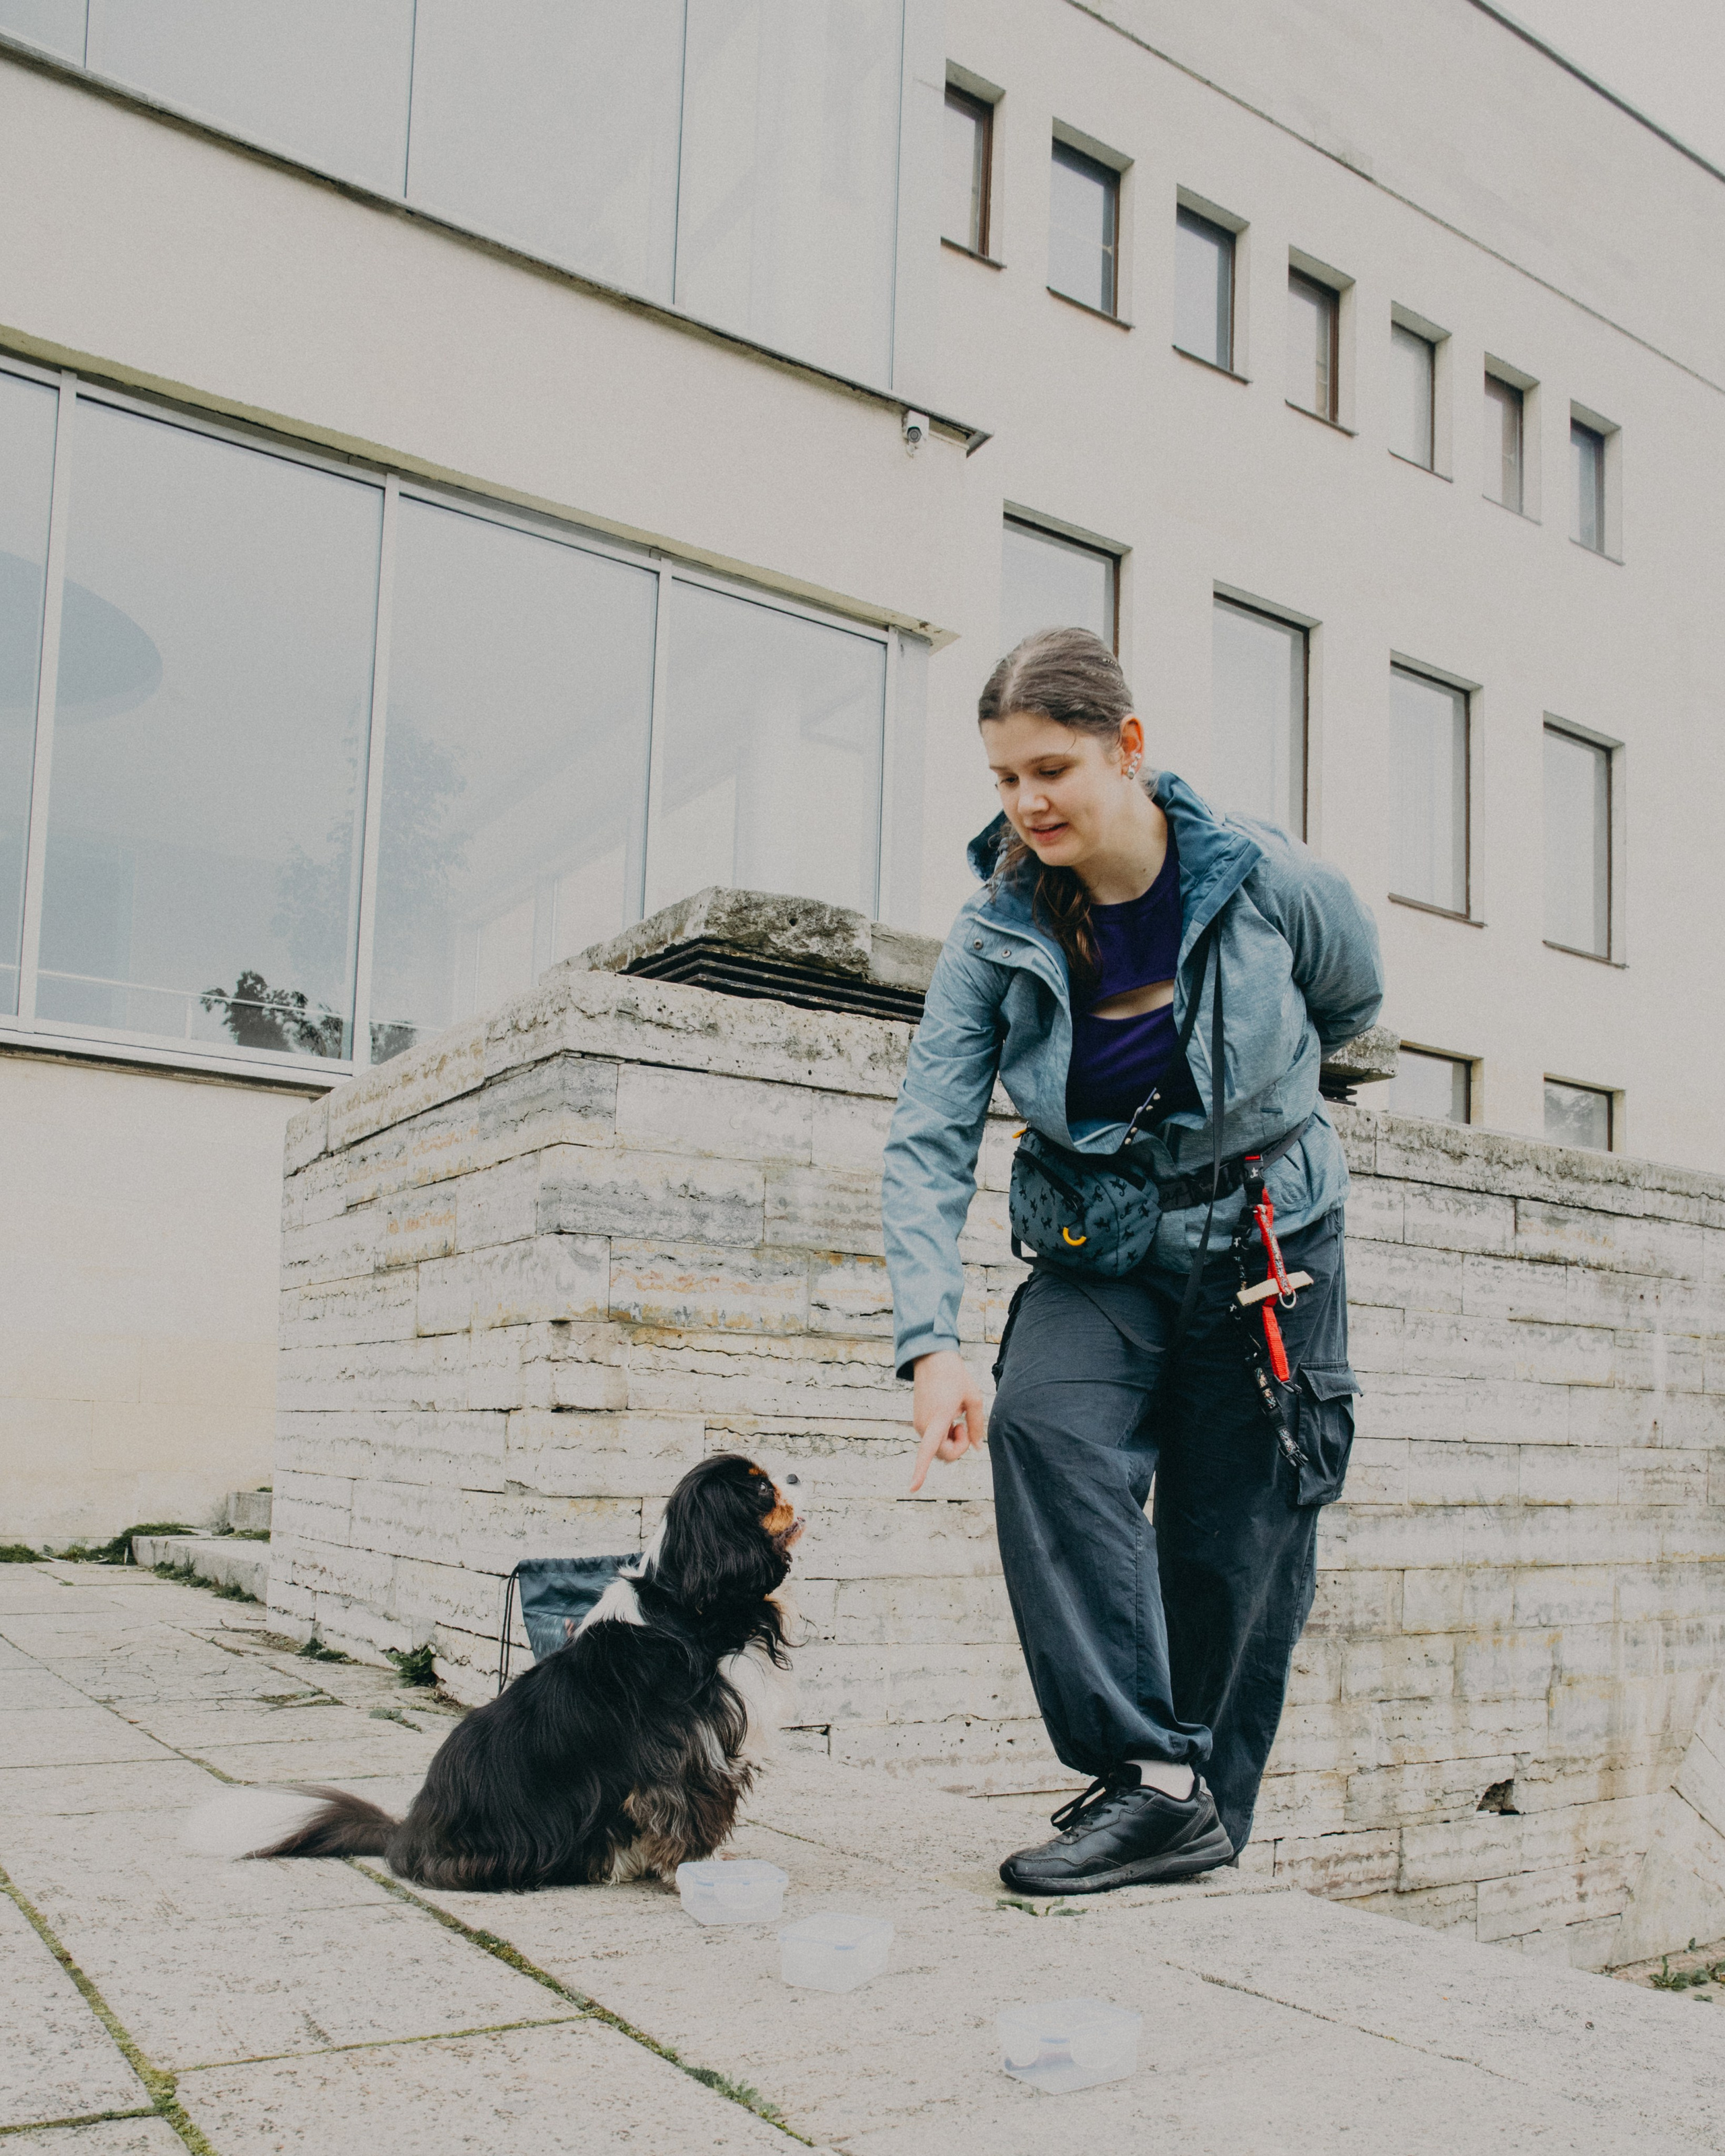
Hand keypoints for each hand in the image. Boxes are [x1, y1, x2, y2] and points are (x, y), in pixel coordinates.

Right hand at [908, 1349, 986, 1492]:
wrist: (932, 1359)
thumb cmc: (955, 1377)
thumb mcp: (974, 1398)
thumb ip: (977, 1425)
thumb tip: (976, 1448)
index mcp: (937, 1419)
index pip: (928, 1450)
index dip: (920, 1471)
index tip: (913, 1488)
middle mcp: (923, 1425)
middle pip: (942, 1454)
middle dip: (958, 1447)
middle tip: (964, 1425)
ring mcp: (918, 1424)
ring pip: (937, 1448)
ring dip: (951, 1439)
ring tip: (956, 1417)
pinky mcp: (918, 1421)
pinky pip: (933, 1439)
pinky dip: (944, 1434)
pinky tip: (948, 1416)